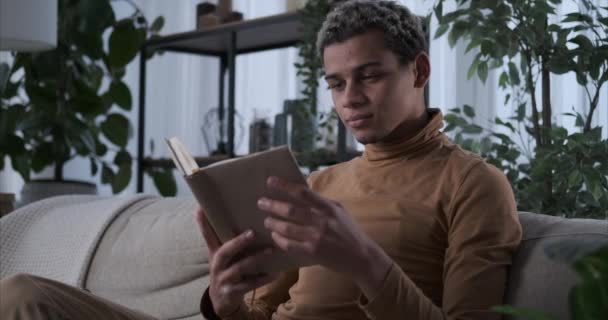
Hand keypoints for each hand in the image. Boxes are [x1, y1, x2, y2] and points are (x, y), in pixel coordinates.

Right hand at [195, 208, 277, 316]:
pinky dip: (262, 279)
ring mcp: (224, 279)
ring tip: (270, 250)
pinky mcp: (232, 292)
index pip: (207, 236)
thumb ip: (228, 240)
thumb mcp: (223, 257)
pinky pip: (249, 285)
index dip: (204, 223)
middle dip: (238, 242)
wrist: (221, 300)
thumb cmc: (226, 271)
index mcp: (214, 253)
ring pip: (239, 268)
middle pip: (224, 252)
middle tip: (253, 232)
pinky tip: (275, 273)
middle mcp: (217, 266)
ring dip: (255, 259)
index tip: (201, 208)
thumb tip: (242, 218)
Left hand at [257, 176, 392, 297]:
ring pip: (287, 228)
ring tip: (266, 220)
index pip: (302, 192)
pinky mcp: (312, 252)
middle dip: (272, 205)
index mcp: (328, 207)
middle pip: (291, 210)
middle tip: (261, 202)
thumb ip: (321, 203)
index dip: (284, 186)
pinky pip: (289, 244)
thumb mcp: (339, 211)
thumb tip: (300, 193)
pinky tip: (274, 235)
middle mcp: (322, 221)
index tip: (270, 181)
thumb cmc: (349, 231)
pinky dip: (279, 239)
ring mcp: (316, 237)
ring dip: (273, 223)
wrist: (361, 256)